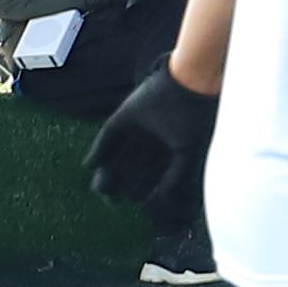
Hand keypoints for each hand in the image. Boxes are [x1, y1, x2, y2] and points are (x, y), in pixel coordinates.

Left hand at [88, 69, 217, 214]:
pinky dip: (97, 153)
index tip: (135, 201)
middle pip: (127, 172)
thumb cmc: (195, 120)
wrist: (189, 85)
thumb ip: (175, 177)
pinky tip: (92, 166)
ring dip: (105, 174)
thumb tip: (159, 199)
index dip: (138, 192)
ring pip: (114, 159)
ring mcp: (134, 132)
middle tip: (112, 199)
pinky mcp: (121, 120)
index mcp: (164, 154)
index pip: (146, 179)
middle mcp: (148, 145)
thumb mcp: (189, 152)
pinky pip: (105, 140)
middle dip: (119, 187)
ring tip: (101, 187)